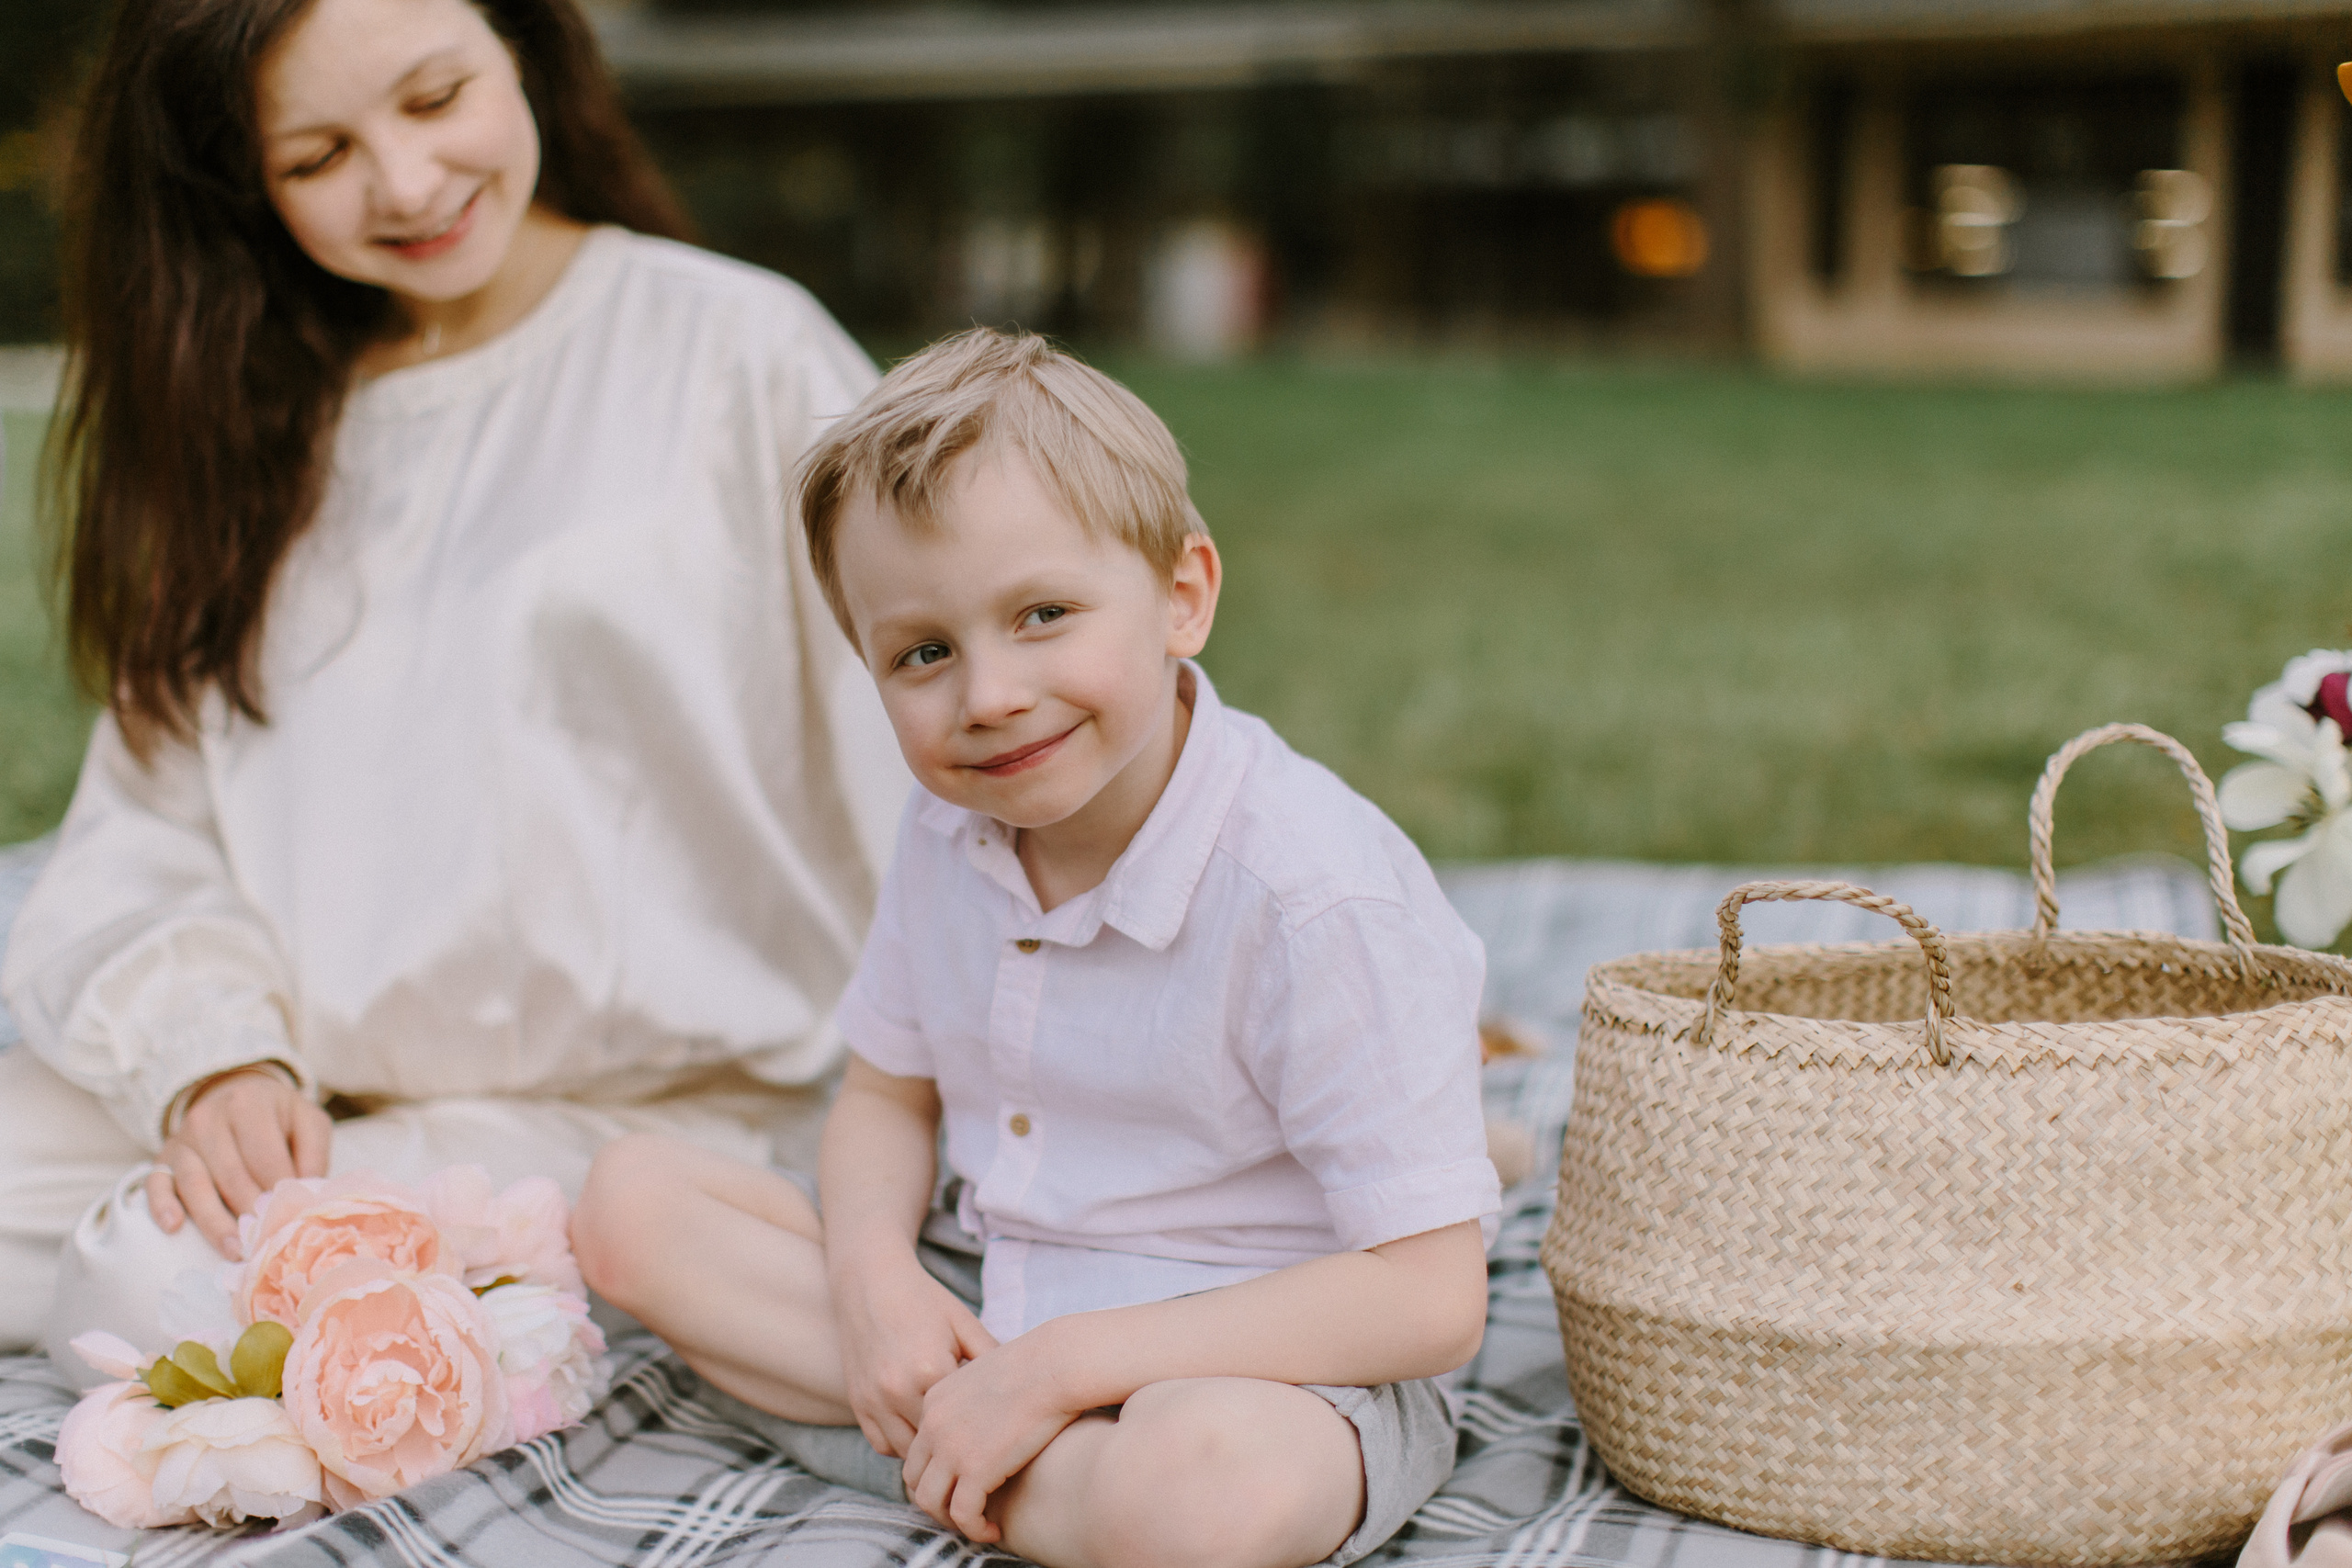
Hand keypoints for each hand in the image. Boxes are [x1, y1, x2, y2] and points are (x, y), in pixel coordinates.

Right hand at [147, 1069, 330, 1257]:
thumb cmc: (278, 1118)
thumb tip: (307, 1194)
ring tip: (233, 1249)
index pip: (264, 1156)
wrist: (236, 1096)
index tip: (289, 1220)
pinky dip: (161, 1205)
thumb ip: (313, 1154)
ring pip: (194, 1183)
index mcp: (249, 1104)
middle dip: (248, 1212)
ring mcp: (182, 1139)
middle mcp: (209, 1118)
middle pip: (230, 1174)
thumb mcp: (306, 1122)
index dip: (277, 1191)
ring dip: (213, 1221)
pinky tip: (174, 1227)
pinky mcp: (163, 1158)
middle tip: (263, 1244)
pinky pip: (156, 1183)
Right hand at [831, 1247, 996, 1458]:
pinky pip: (881, 1444)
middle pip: (936, 1444)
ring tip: (951, 1442)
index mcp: (930, 1370)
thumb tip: (1027, 1388)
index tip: (1002, 1434)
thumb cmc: (925, 1301)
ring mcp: (873, 1401)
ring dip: (928, 1452)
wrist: (871, 1284)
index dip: (985, 1432)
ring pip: (906, 1453)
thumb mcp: (964, 1324)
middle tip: (980, 1446)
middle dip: (957, 1447)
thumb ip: (993, 1357)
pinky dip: (902, 1445)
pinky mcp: (857, 1403)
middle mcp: (897, 1391)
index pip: (965, 1422)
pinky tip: (921, 1432)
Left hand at [900, 1333, 1084, 1542]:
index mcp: (934, 1401)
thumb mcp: (988, 1377)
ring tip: (977, 1523)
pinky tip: (994, 1529)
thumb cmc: (1037, 1366)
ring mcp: (951, 1448)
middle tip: (964, 1508)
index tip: (960, 1485)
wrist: (1055, 1366)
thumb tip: (985, 1423)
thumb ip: (974, 1401)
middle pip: (914, 1478)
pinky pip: (962, 1515)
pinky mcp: (976, 1469)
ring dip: (949, 1519)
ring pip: (929, 1501)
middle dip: (936, 1499)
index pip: (918, 1449)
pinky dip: (975, 1529)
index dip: (935, 1474)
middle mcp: (933, 1425)